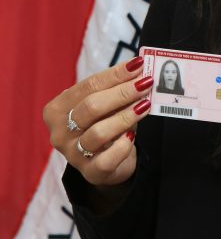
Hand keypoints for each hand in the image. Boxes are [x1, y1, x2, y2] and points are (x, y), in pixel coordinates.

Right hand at [42, 55, 152, 186]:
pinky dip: (122, 146)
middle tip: (145, 84)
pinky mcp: (90, 172)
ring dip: (126, 116)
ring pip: (99, 132)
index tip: (138, 65)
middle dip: (122, 93)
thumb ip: (116, 90)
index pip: (88, 85)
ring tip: (145, 106)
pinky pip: (107, 159)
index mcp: (57, 109)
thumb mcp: (105, 105)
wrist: (106, 163)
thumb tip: (139, 71)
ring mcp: (72, 154)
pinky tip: (132, 136)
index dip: (115, 74)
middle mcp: (59, 132)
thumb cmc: (104, 125)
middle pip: (91, 106)